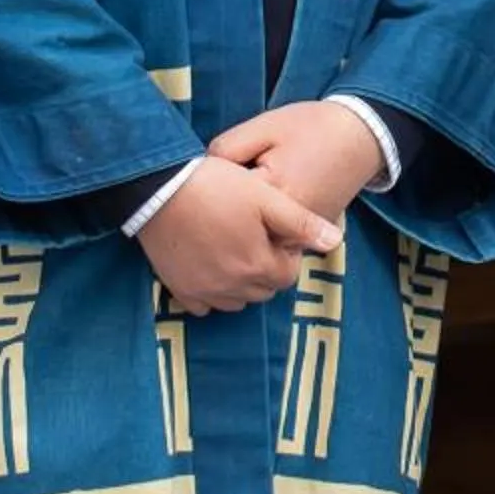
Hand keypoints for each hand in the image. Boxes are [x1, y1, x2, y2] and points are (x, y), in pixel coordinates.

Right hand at [138, 160, 338, 315]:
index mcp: (258, 266)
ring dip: (241, 282)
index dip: (285, 252)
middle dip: (266, 268)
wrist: (159, 188)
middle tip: (253, 236)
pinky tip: (208, 265)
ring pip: (236, 300)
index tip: (273, 231)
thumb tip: (335, 242)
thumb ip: (302, 223)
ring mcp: (204, 292)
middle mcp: (232, 288)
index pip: (288, 275)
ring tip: (232, 248)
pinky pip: (203, 305)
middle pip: (263, 290)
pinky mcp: (179, 290)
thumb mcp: (266, 198)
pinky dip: (211, 292)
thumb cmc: (217, 187)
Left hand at [208, 100, 388, 228]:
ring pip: (254, 242)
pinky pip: (273, 243)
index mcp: (272, 194)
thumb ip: (227, 148)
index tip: (202, 179)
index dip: (208, 189)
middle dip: (221, 214)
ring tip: (233, 204)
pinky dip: (261, 232)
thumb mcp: (265, 126)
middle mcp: (286, 226)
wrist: (362, 137)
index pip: (221, 203)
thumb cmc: (312, 127)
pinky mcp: (308, 240)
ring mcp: (300, 238)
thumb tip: (201, 171)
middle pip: (235, 230)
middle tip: (213, 193)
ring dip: (239, 228)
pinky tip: (254, 213)